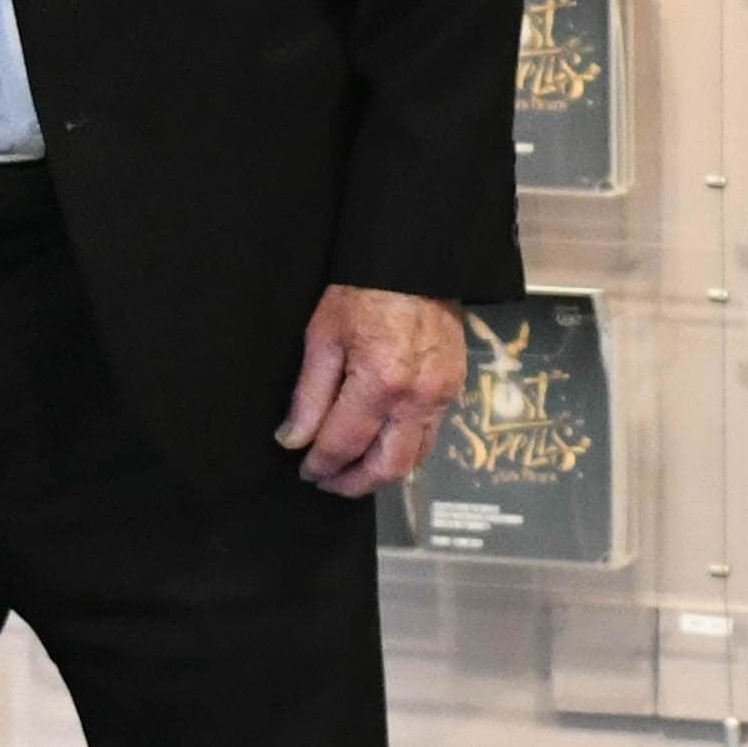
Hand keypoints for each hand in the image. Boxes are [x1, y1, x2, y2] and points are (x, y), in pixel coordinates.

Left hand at [282, 282, 473, 500]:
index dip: (319, 465)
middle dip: (353, 484)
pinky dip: (402, 450)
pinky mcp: (454, 390)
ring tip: (351, 470)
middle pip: (388, 469)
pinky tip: (379, 443)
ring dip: (380, 474)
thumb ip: (310, 395)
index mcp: (380, 384)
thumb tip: (293, 440)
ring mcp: (442, 397)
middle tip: (326, 482)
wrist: (416, 261)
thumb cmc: (363, 292)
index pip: (343, 445)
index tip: (304, 470)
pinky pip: (429, 436)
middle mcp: (417, 399)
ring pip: (415, 460)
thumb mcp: (323, 336)